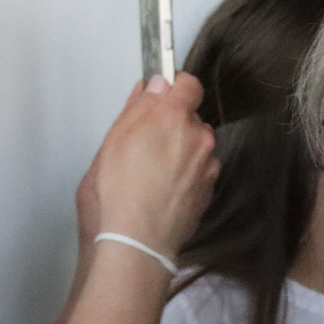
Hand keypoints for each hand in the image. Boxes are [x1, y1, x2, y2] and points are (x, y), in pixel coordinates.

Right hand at [86, 73, 217, 260]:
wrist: (137, 239)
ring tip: (153, 171)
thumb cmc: (117, 191)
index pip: (188, 84)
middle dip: (172, 123)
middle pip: (191, 116)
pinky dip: (186, 172)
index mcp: (173, 117)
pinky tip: (164, 187)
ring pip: (196, 144)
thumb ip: (138, 107)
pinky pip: (200, 168)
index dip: (175, 86)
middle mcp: (198, 136)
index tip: (161, 95)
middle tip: (144, 143)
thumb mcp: (113, 140)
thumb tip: (154, 85)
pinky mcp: (210, 186)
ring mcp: (208, 163)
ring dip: (181, 149)